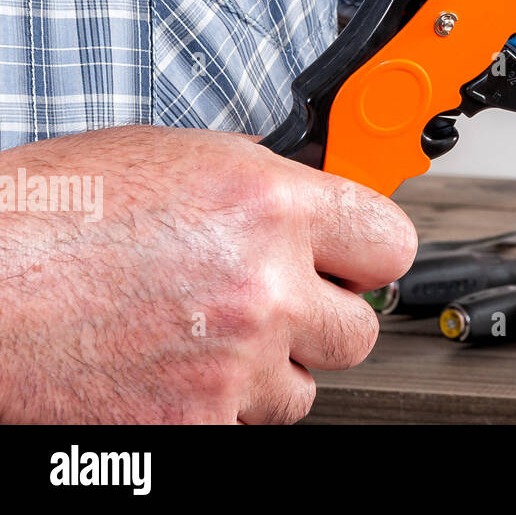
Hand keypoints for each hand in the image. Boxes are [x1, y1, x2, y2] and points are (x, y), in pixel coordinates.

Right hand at [0, 126, 416, 423]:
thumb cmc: (53, 214)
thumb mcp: (177, 157)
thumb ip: (263, 183)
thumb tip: (311, 202)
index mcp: (271, 205)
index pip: (392, 243)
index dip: (371, 254)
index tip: (354, 261)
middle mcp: (264, 286)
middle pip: (359, 329)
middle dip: (323, 319)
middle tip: (278, 306)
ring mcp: (231, 364)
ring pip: (305, 390)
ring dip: (270, 370)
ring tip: (208, 339)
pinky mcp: (192, 427)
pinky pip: (243, 429)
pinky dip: (215, 410)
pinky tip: (171, 373)